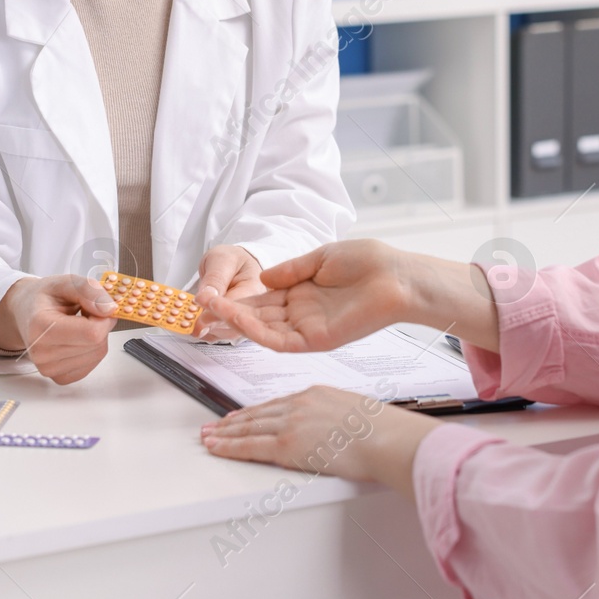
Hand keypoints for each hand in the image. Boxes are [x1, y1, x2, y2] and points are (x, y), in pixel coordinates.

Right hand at [0, 274, 116, 383]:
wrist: (25, 311)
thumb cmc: (44, 297)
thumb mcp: (66, 281)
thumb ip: (89, 290)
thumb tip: (109, 309)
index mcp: (41, 326)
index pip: (92, 333)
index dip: (104, 317)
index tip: (98, 305)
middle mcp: (42, 352)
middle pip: (96, 344)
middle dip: (100, 324)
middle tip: (85, 312)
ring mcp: (49, 368)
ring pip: (97, 354)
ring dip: (97, 337)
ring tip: (79, 323)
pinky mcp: (59, 377)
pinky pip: (92, 364)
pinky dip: (92, 349)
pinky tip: (78, 338)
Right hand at [195, 239, 408, 352]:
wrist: (397, 276)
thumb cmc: (368, 263)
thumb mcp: (320, 258)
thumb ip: (290, 270)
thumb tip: (262, 277)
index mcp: (303, 295)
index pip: (262, 300)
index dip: (238, 299)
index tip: (213, 294)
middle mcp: (302, 315)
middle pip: (257, 318)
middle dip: (228, 314)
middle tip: (201, 308)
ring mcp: (307, 330)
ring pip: (262, 331)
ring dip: (235, 322)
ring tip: (210, 309)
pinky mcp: (315, 341)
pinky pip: (279, 341)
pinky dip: (256, 332)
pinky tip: (237, 319)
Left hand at [200, 385, 439, 495]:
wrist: (384, 438)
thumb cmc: (381, 430)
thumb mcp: (355, 412)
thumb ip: (336, 417)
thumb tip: (335, 430)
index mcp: (315, 394)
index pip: (277, 403)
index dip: (255, 410)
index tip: (242, 414)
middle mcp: (299, 404)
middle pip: (258, 412)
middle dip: (232, 419)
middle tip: (214, 424)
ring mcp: (291, 423)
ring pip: (248, 427)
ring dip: (225, 432)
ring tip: (208, 436)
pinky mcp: (287, 444)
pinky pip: (249, 445)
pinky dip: (229, 446)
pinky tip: (215, 447)